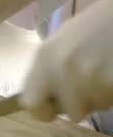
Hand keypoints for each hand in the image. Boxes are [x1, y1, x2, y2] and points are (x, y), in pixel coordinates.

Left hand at [19, 0, 112, 122]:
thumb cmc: (96, 24)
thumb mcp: (61, 42)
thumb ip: (47, 71)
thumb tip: (43, 100)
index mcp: (44, 57)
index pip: (31, 103)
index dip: (44, 110)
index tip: (55, 106)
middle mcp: (62, 68)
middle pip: (71, 112)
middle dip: (82, 104)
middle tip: (91, 83)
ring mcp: (91, 76)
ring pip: (96, 107)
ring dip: (102, 96)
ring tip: (105, 71)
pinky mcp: (112, 81)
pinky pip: (112, 100)